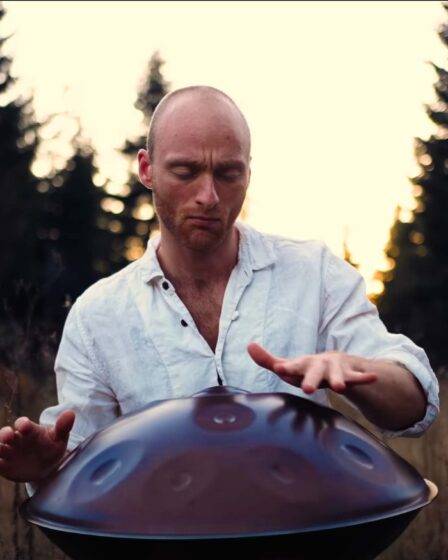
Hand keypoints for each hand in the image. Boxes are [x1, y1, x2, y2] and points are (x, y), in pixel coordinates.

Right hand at [0, 410, 74, 482]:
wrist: (47, 466)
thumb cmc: (52, 447)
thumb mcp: (59, 438)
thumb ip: (63, 427)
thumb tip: (71, 413)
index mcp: (29, 429)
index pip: (22, 423)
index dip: (23, 424)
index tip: (25, 426)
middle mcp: (16, 439)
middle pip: (5, 434)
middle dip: (5, 434)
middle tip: (8, 436)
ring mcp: (8, 452)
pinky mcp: (4, 465)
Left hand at [247, 343, 376, 393]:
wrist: (337, 362)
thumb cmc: (306, 368)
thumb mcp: (289, 365)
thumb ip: (268, 359)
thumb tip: (248, 345)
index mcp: (302, 364)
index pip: (292, 366)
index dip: (286, 367)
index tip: (279, 368)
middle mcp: (318, 364)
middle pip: (313, 372)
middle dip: (310, 379)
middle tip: (306, 389)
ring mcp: (334, 369)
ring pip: (336, 376)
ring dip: (337, 380)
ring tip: (339, 387)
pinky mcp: (349, 374)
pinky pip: (357, 377)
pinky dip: (364, 378)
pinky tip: (372, 378)